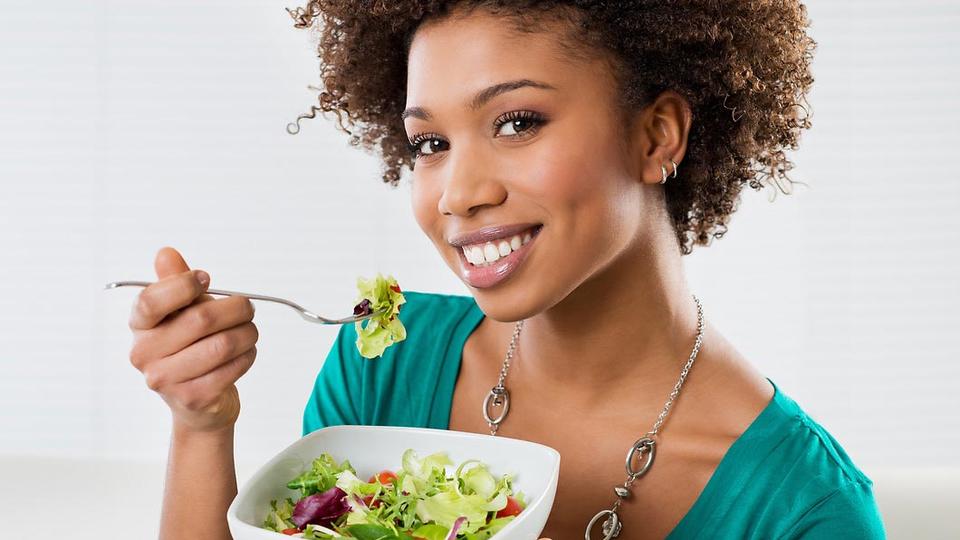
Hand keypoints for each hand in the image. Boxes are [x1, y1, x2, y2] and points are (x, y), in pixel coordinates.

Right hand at [127, 246, 258, 431]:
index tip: (206, 278)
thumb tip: (166, 253)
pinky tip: (245, 352)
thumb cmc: (189, 346)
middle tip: (248, 307)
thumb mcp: (180, 312)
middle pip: (200, 320)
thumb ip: (175, 282)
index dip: (183, 285)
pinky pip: (233, 367)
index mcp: (139, 326)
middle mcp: (144, 354)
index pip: (151, 301)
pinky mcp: (192, 398)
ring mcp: (166, 380)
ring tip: (249, 330)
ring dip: (247, 333)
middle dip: (235, 308)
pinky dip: (247, 355)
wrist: (197, 401)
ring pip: (223, 344)